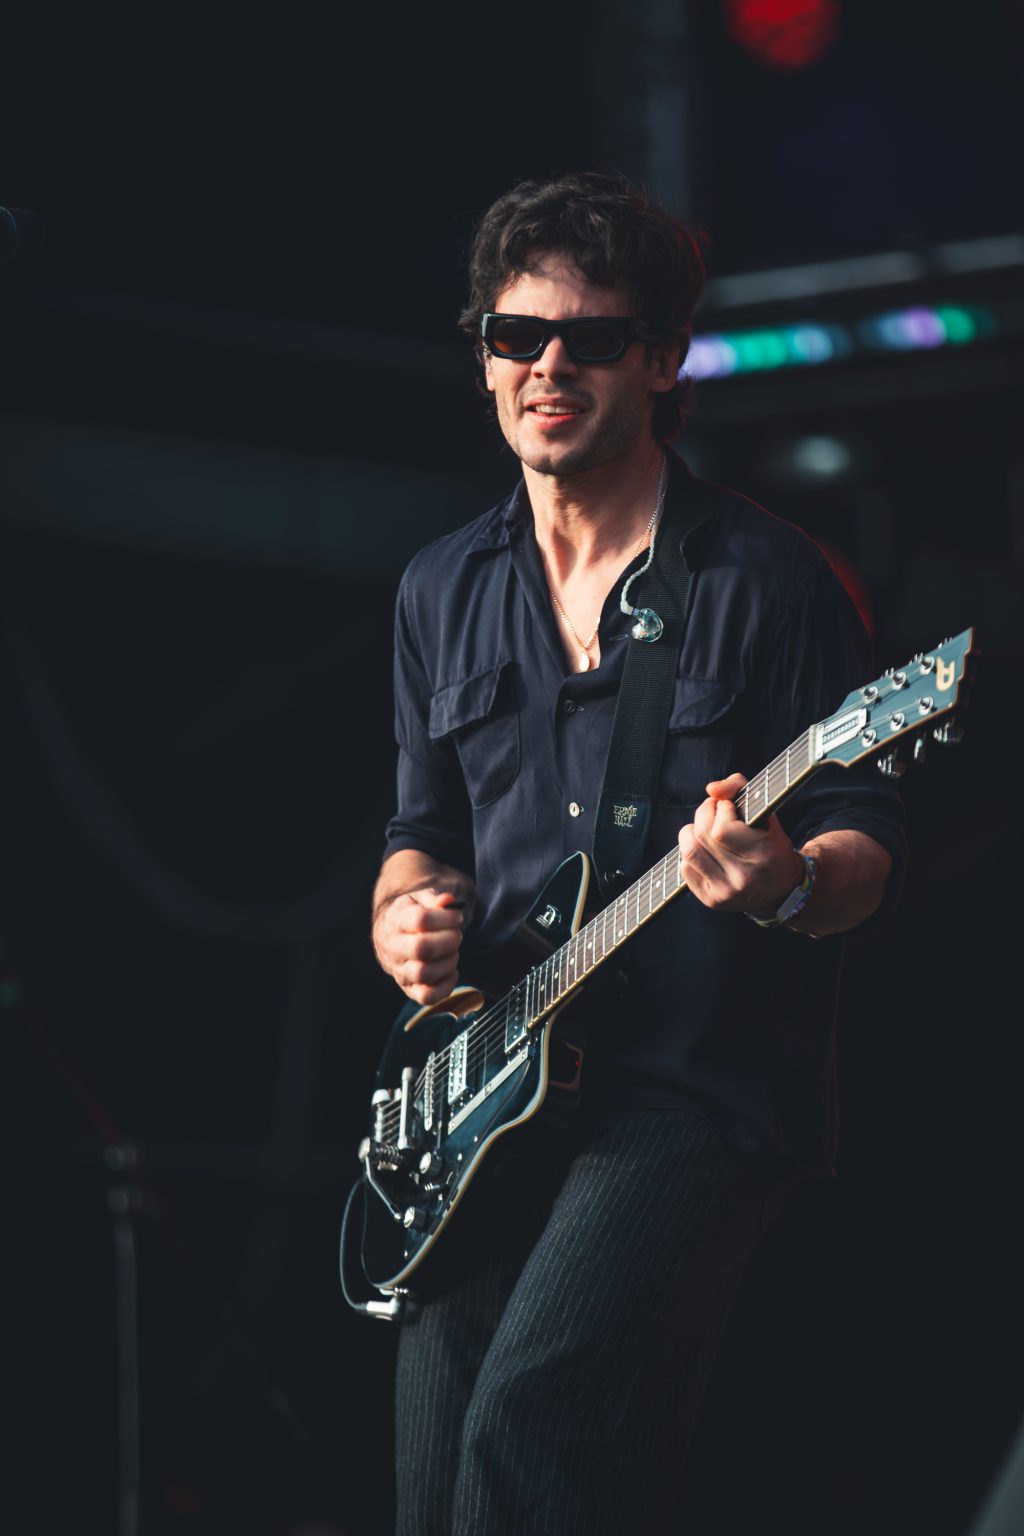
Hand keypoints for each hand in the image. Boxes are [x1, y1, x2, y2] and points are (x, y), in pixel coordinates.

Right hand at [373, 886, 468, 1006]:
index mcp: (396, 920)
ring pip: (424, 974)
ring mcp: (399, 971)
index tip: (456, 917)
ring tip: (452, 952)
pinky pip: (427, 996)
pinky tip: (451, 971)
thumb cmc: (411, 915)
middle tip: (456, 935)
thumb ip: (435, 899)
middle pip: (422, 948)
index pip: (421, 919)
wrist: (390, 936)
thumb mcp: (420, 900)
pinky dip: (446, 986)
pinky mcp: (408, 989)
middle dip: (449, 941)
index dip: (446, 918)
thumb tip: (447, 902)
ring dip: (448, 962)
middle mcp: (393, 947)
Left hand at [677, 773, 804, 917]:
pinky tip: (706, 850)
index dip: (721, 810)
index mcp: (763, 855)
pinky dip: (691, 852)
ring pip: (689, 851)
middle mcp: (743, 878)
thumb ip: (739, 789)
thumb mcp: (765, 812)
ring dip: (691, 832)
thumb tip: (710, 789)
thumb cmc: (771, 843)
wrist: (782, 890)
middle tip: (715, 810)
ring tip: (705, 828)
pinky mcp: (711, 900)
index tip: (730, 807)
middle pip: (702, 836)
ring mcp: (726, 892)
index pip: (722, 830)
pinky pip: (686, 867)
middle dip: (704, 814)